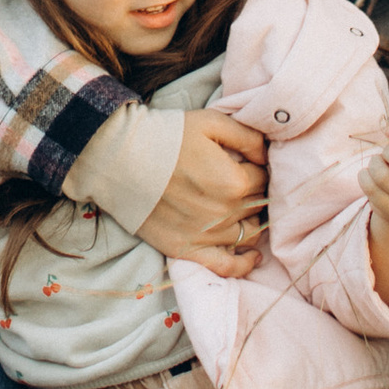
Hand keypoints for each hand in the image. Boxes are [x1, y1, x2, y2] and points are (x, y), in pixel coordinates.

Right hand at [140, 107, 269, 276]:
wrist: (120, 159)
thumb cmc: (166, 137)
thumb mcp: (211, 122)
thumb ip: (248, 137)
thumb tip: (267, 155)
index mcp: (235, 182)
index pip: (264, 178)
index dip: (258, 168)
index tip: (248, 162)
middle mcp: (225, 213)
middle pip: (258, 206)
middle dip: (256, 192)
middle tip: (243, 182)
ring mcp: (207, 235)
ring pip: (249, 234)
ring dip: (251, 220)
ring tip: (245, 209)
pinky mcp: (187, 249)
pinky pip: (226, 267)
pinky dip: (243, 265)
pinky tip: (252, 257)